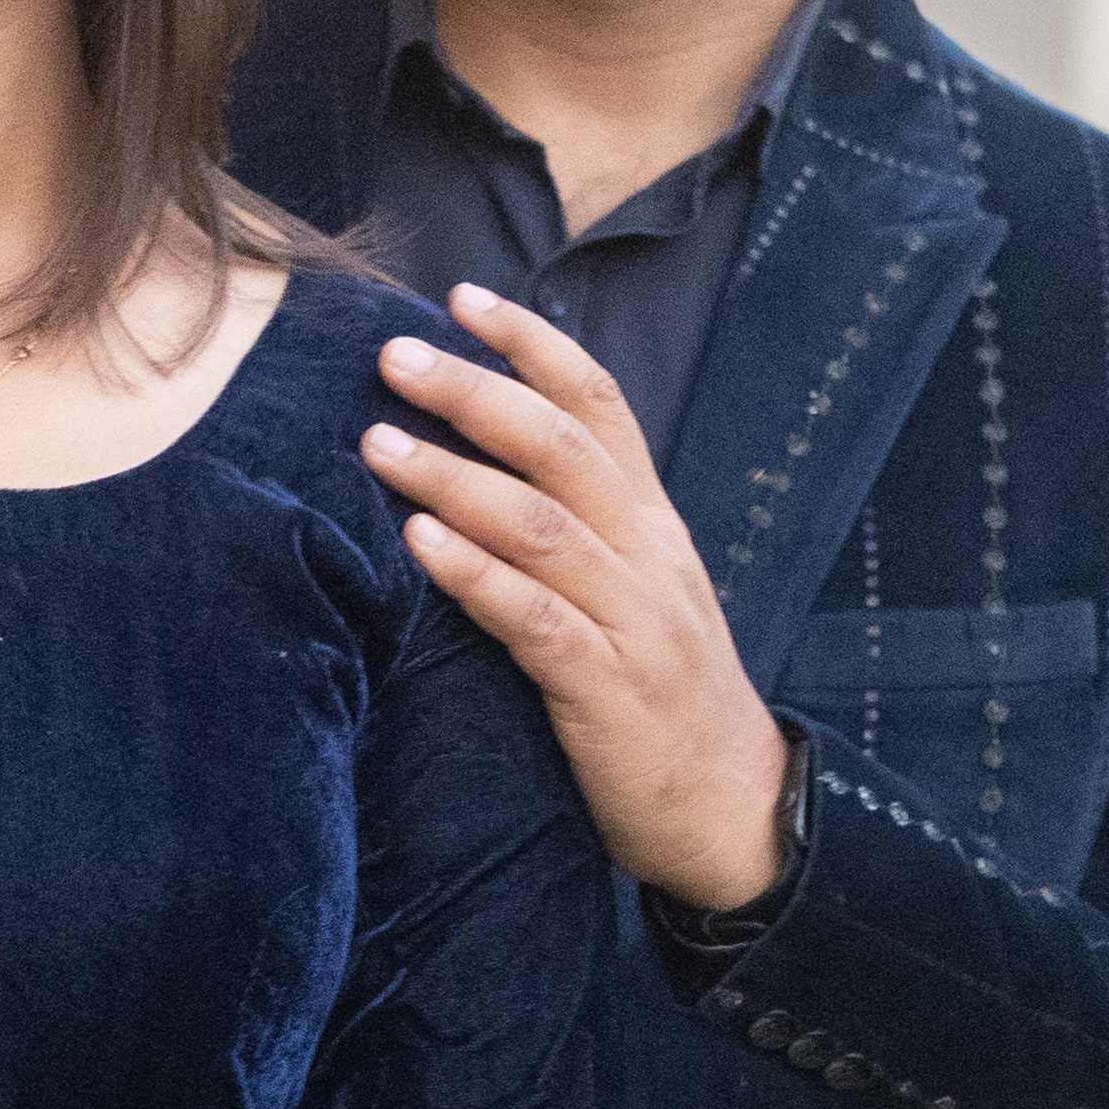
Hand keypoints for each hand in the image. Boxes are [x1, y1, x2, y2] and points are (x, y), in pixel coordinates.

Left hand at [363, 283, 795, 914]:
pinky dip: (474, 573)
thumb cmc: (660, 702)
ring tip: (377, 443)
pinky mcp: (605, 688)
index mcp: (653, 524)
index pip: (600, 403)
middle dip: (475, 392)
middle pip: (563, 445)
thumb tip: (489, 468)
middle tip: (393, 357)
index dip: (533, 344)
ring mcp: (632, 620)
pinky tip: (418, 542)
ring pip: (541, 523)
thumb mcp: (635, 597)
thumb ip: (580, 532)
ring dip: (453, 476)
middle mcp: (648, 556)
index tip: (461, 298)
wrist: (731, 810)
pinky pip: (533, 616)